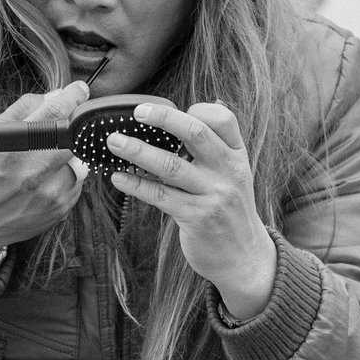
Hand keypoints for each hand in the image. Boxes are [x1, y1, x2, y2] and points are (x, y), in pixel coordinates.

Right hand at [0, 81, 89, 251]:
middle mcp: (32, 172)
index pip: (54, 113)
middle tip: (65, 125)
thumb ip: (23, 111)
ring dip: (68, 155)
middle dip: (73, 127)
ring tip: (45, 162)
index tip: (79, 90)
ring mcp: (49, 193)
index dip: (72, 97)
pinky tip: (46, 180)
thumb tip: (56, 95)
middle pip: (73, 137)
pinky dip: (67, 176)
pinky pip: (77, 182)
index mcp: (12, 149)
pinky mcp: (60, 209)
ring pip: (78, 160)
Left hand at [103, 101, 278, 321]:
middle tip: (137, 112)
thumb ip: (220, 143)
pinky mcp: (196, 218)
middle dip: (164, 118)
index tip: (172, 111)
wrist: (244, 257)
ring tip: (114, 142)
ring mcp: (213, 195)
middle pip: (196, 133)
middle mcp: (228, 172)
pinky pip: (160, 195)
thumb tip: (210, 102)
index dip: (197, 109)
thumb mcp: (235, 174)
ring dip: (138, 151)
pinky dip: (136, 185)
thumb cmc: (231, 210)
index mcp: (237, 156)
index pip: (223, 119)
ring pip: (171, 165)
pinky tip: (118, 178)